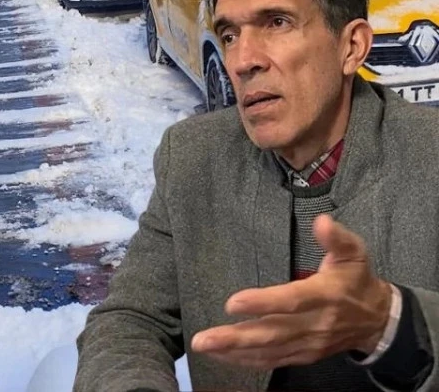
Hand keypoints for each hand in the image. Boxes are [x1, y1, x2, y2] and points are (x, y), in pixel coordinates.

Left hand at [191, 215, 392, 368]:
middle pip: (273, 333)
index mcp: (326, 295)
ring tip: (205, 346)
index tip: (233, 303)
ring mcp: (309, 344)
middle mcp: (315, 324)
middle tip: (204, 338)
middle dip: (236, 337)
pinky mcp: (304, 355)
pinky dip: (246, 361)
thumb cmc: (357, 280)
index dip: (263, 303)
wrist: (379, 320)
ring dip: (234, 352)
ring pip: (269, 351)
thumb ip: (336, 237)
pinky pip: (273, 361)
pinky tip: (223, 356)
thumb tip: (322, 221)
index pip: (292, 301)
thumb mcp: (354, 253)